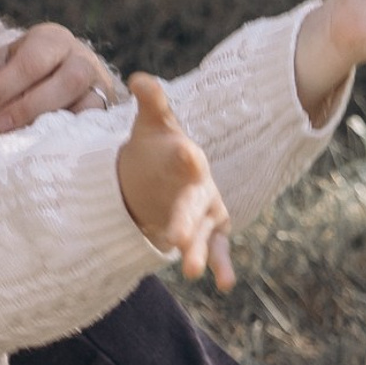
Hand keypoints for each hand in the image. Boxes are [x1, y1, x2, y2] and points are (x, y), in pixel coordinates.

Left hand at [0, 23, 119, 131]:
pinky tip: (44, 145)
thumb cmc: (26, 68)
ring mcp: (99, 84)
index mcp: (52, 39)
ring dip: (51, 123)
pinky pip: (95, 124)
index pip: (31, 62)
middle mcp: (81, 57)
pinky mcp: (106, 110)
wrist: (64, 73)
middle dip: (29, 107)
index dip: (1, 88)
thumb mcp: (3, 61)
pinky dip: (70, 135)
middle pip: (68, 80)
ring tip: (20, 138)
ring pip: (88, 103)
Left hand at [115, 74, 234, 288]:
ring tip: (187, 270)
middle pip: (192, 203)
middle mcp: (201, 184)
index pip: (185, 155)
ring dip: (196, 250)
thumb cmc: (158, 144)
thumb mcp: (151, 124)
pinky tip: (226, 286)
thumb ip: (150, 101)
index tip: (186, 153)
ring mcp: (206, 209)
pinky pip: (216, 249)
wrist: (166, 169)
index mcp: (185, 156)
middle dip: (185, 219)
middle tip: (173, 237)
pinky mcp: (206, 231)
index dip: (184, 155)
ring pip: (203, 232)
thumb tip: (139, 78)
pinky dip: (222, 266)